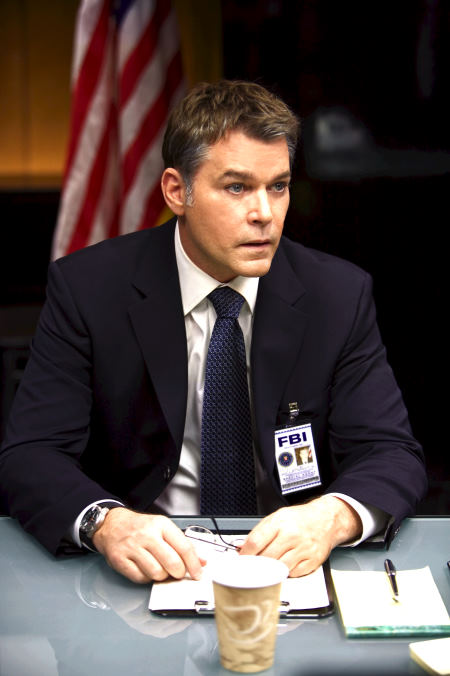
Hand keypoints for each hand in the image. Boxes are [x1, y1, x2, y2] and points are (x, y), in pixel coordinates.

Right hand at [92, 508, 204, 583]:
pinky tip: (146, 569)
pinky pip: (141, 578)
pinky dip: (146, 578)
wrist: (112, 524)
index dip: (194, 564)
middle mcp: (147, 535)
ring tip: (159, 568)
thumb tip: (201, 561)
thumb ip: (182, 544)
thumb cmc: (140, 527)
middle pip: (172, 563)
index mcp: (161, 525)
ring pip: (157, 573)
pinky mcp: (120, 560)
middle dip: (178, 573)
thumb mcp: (163, 528)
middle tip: (177, 572)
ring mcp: (132, 548)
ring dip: (162, 576)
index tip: (198, 574)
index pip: (184, 547)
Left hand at [238, 496, 361, 576]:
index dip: (245, 554)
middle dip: (256, 564)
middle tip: (251, 567)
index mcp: (280, 522)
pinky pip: (293, 574)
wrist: (326, 519)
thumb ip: (259, 531)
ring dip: (270, 571)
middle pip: (266, 558)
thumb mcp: (277, 517)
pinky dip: (286, 573)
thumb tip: (242, 546)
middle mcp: (292, 535)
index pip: (256, 542)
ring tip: (267, 567)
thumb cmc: (300, 518)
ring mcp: (303, 549)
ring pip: (279, 569)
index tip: (241, 560)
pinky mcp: (312, 561)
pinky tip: (284, 565)